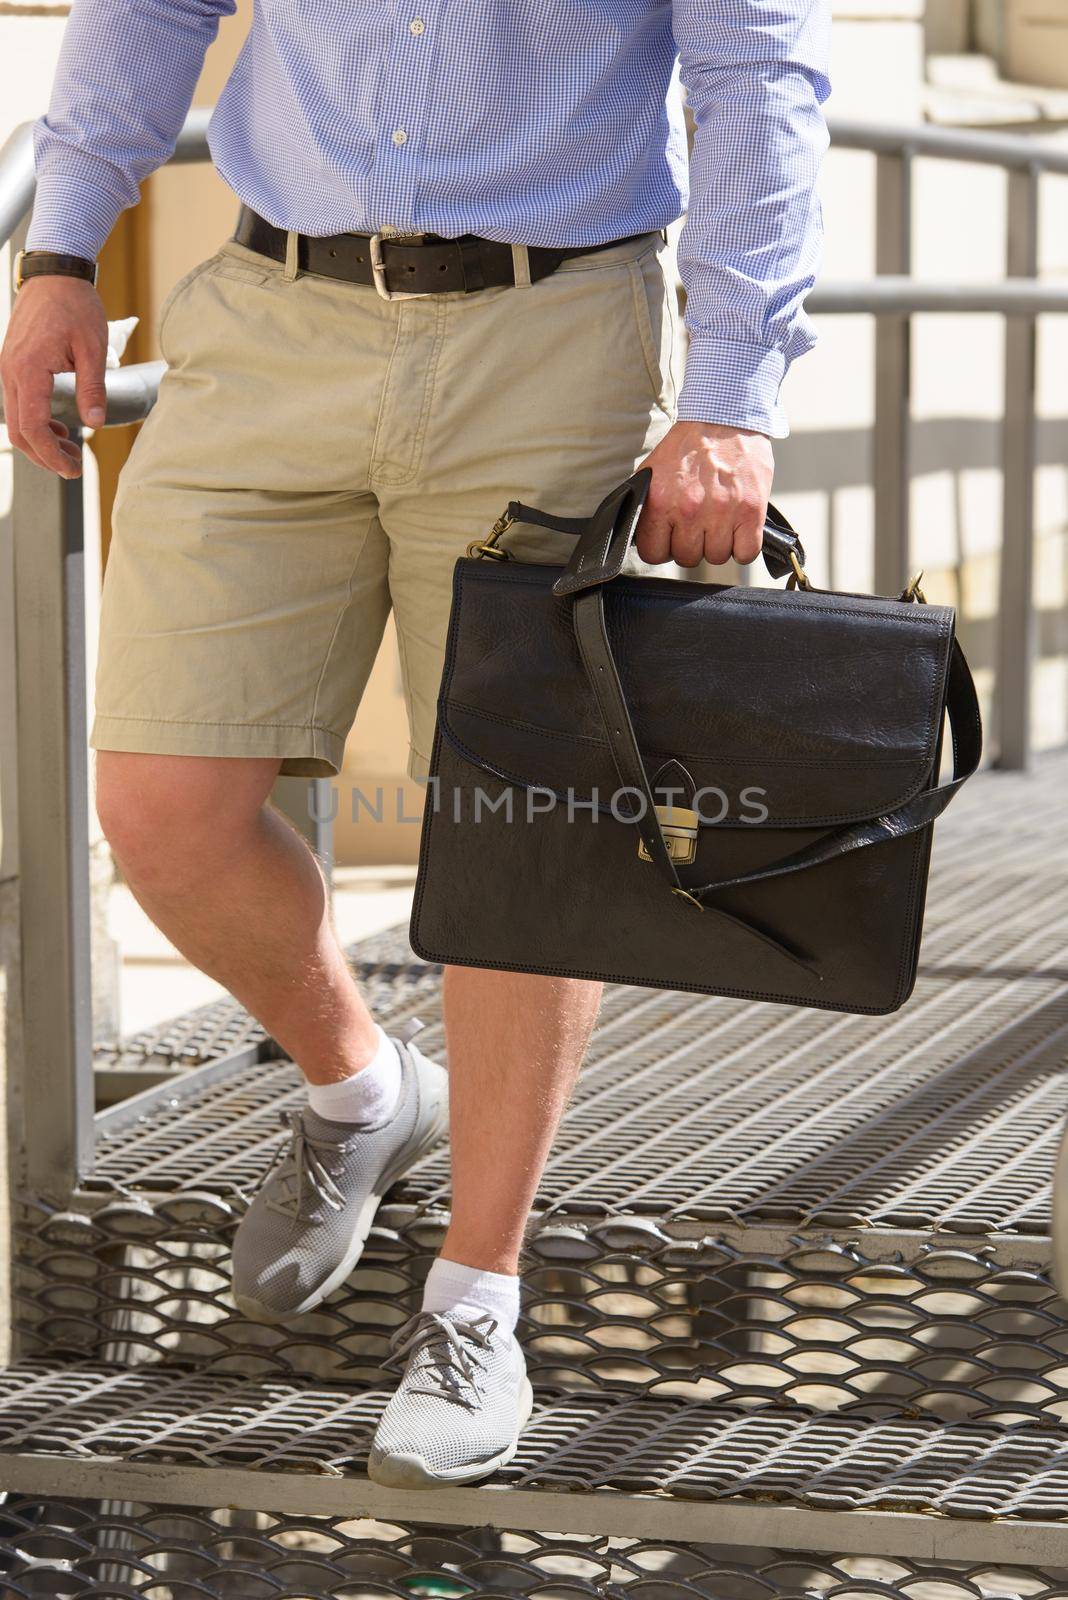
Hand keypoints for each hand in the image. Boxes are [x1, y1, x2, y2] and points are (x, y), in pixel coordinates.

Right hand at [1, 275, 107, 477]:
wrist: (55, 274)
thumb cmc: (75, 305)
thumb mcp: (92, 348)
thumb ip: (92, 387)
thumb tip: (95, 424)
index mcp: (28, 369)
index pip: (32, 426)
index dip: (51, 454)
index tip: (72, 469)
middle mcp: (11, 371)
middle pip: (19, 430)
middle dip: (45, 455)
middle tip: (74, 469)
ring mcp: (9, 368)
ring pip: (16, 420)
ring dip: (41, 441)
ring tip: (71, 450)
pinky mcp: (14, 365)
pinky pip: (19, 404)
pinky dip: (37, 422)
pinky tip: (61, 428)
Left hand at [635, 420, 773, 567]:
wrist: (724, 418)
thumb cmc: (689, 446)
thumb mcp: (653, 472)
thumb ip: (645, 506)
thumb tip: (640, 537)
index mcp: (661, 502)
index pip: (654, 554)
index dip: (663, 548)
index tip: (671, 538)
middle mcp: (690, 510)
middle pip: (687, 558)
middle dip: (691, 544)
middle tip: (698, 524)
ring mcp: (722, 512)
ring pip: (716, 557)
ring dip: (718, 544)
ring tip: (718, 521)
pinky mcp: (751, 512)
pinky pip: (746, 553)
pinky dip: (743, 546)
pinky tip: (738, 530)